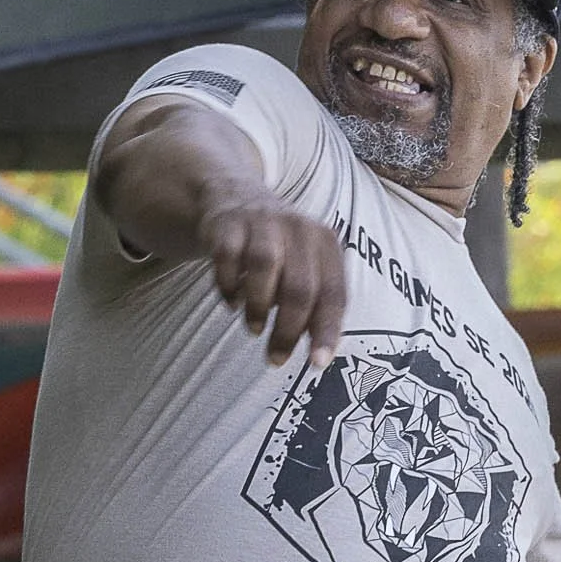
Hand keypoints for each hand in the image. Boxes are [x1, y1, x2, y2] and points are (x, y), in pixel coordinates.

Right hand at [199, 197, 347, 370]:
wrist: (236, 198)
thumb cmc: (278, 248)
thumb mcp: (306, 266)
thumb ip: (315, 304)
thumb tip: (319, 353)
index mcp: (325, 243)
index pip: (333, 293)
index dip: (327, 330)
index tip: (317, 363)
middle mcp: (298, 229)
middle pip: (300, 287)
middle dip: (287, 331)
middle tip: (276, 358)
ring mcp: (262, 223)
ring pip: (265, 268)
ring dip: (259, 308)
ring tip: (255, 328)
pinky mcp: (228, 224)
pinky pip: (227, 258)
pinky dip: (229, 287)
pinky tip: (233, 303)